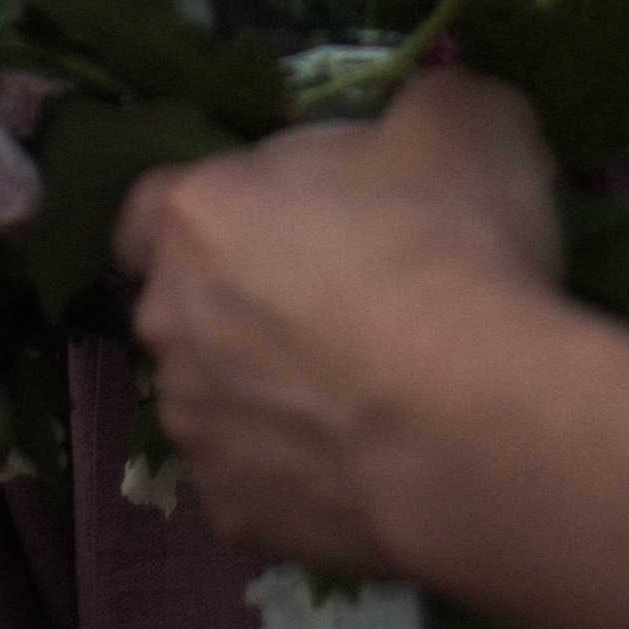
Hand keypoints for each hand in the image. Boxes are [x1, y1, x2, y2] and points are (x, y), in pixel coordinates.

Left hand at [116, 71, 562, 572]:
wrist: (478, 426)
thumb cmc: (450, 247)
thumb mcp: (460, 117)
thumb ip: (414, 107)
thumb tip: (420, 121)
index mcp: (199, 213)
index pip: (150, 204)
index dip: (216, 204)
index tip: (282, 211)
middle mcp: (169, 324)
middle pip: (185, 301)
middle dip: (242, 296)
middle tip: (344, 292)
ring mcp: (197, 434)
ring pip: (216, 397)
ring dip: (268, 386)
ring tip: (368, 386)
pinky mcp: (238, 521)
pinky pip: (259, 479)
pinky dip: (300, 466)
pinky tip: (371, 454)